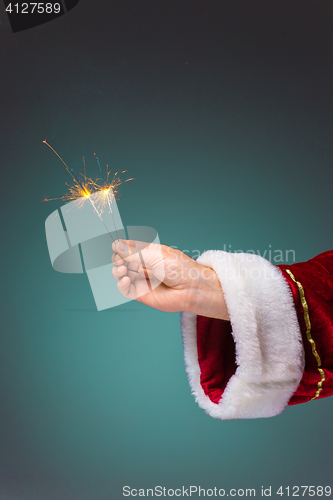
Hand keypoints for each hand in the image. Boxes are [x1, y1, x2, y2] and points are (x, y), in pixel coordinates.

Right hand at [112, 240, 229, 319]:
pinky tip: (125, 280)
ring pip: (121, 274)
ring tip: (123, 271)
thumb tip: (116, 244)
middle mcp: (144, 265)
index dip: (120, 247)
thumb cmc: (180, 269)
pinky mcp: (142, 294)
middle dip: (117, 260)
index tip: (116, 246)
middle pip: (122, 261)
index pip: (128, 248)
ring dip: (117, 271)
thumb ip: (134, 252)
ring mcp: (142, 279)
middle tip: (120, 261)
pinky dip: (121, 284)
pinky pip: (125, 289)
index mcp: (148, 252)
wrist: (191, 289)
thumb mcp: (155, 255)